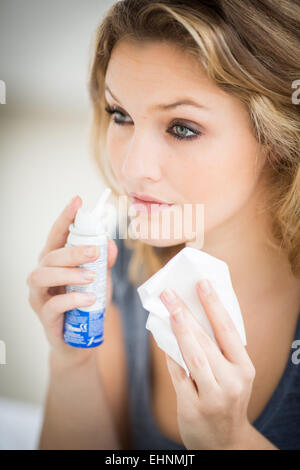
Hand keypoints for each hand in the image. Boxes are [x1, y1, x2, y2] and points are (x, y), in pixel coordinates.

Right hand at [26, 195, 117, 364]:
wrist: (81, 341)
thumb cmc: (87, 305)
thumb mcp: (101, 281)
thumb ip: (104, 263)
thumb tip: (109, 244)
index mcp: (55, 262)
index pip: (57, 235)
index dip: (65, 217)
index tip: (77, 200)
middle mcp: (43, 275)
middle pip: (50, 255)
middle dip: (72, 250)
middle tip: (94, 252)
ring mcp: (39, 295)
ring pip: (42, 275)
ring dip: (68, 273)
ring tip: (90, 277)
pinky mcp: (44, 316)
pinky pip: (53, 304)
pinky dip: (72, 299)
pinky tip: (89, 299)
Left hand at [160, 279, 255, 449]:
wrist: (225, 443)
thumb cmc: (227, 399)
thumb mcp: (233, 376)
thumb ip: (218, 351)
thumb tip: (189, 316)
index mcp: (244, 368)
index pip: (228, 330)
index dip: (214, 305)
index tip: (202, 283)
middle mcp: (232, 382)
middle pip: (206, 340)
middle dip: (186, 313)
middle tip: (170, 293)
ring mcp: (212, 396)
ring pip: (192, 356)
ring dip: (177, 329)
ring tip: (167, 309)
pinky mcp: (192, 407)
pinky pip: (178, 374)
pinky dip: (169, 353)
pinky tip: (162, 336)